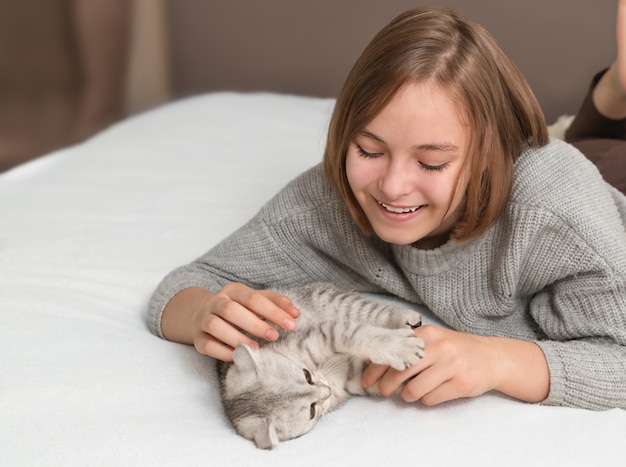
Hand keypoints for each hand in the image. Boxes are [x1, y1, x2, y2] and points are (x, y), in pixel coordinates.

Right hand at [162, 283, 299, 361]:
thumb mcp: (256, 300)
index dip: (273, 311)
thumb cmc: (238, 308)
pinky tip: (239, 356)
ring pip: (215, 326)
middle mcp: (216, 302)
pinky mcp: (198, 338)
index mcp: (233, 290)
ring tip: (256, 348)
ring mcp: (204, 319)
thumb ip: (276, 303)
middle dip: (255, 324)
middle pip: (231, 310)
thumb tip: (295, 313)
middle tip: (274, 336)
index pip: (253, 298)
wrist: (201, 314)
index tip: (291, 324)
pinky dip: (223, 352)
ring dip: (237, 338)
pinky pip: (207, 345)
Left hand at [361, 325, 548, 404]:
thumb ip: (406, 347)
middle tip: (384, 392)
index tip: (367, 380)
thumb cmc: (456, 350)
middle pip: (400, 372)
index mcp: (427, 334)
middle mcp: (439, 347)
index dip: (376, 368)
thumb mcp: (432, 341)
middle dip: (387, 386)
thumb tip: (371, 358)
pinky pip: (431, 399)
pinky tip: (431, 393)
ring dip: (408, 396)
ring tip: (411, 392)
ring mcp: (451, 366)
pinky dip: (426, 400)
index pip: (394, 352)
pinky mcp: (461, 384)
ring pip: (414, 390)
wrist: (492, 358)